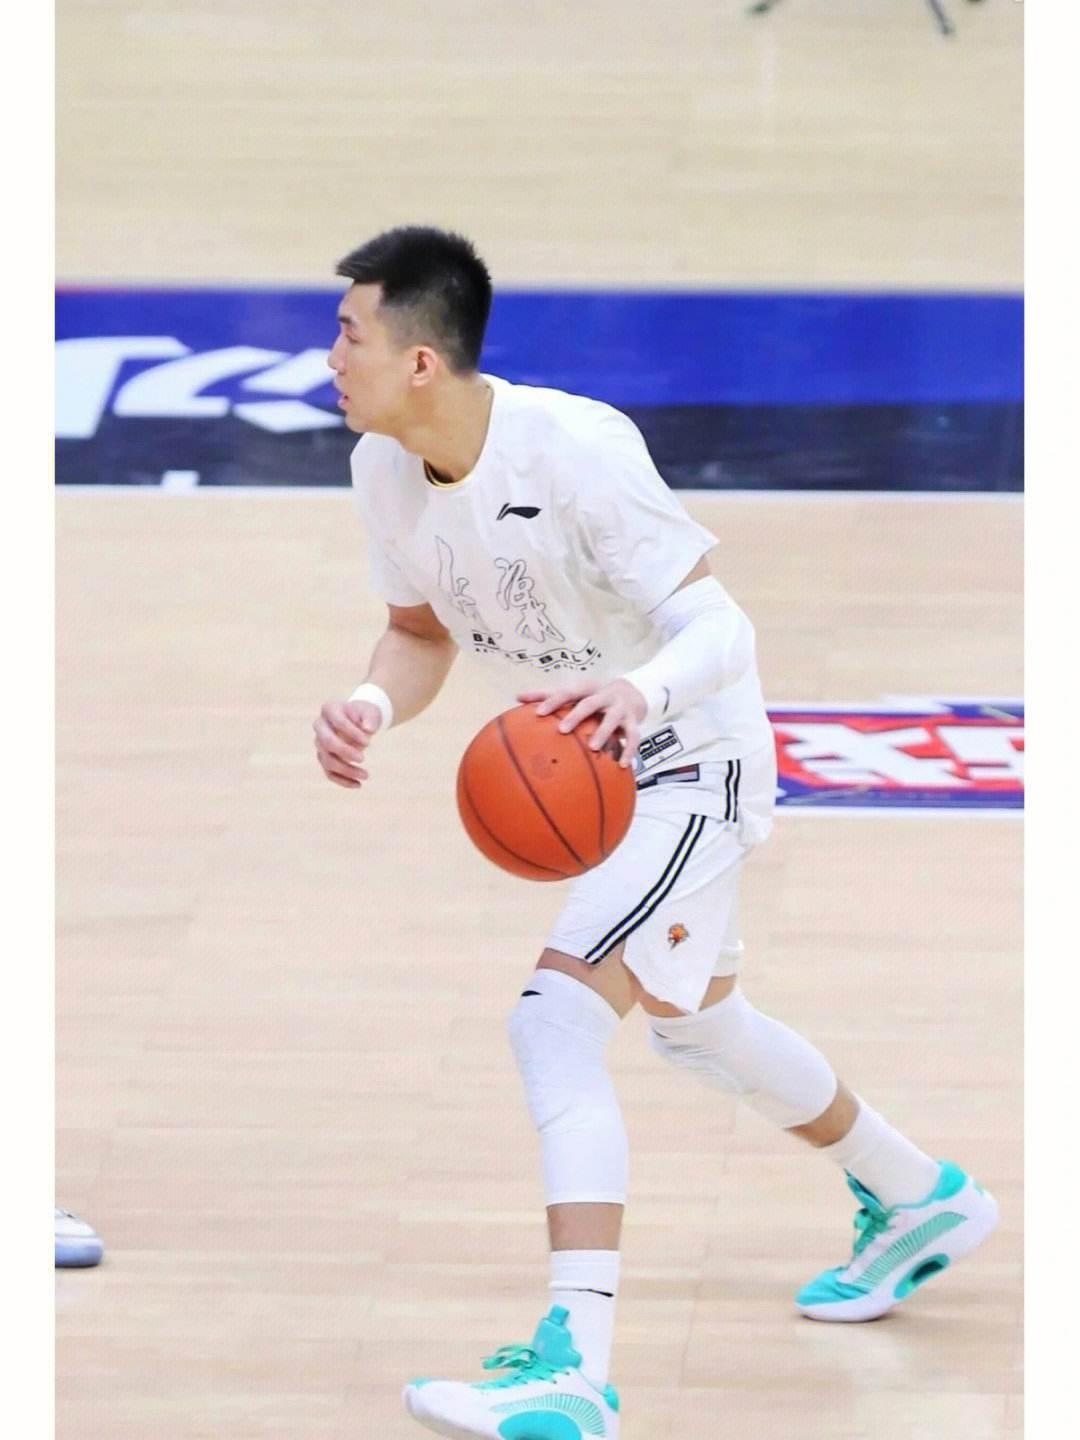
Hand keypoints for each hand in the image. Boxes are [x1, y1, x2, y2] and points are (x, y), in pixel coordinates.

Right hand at [313, 699, 382, 788]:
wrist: (359, 721)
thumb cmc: (364, 715)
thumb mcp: (371, 712)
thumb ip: (371, 718)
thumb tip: (368, 729)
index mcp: (330, 709)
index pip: (338, 722)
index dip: (353, 733)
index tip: (368, 741)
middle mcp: (320, 726)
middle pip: (326, 742)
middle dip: (344, 752)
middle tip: (362, 759)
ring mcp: (320, 743)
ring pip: (327, 761)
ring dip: (346, 770)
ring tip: (366, 775)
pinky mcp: (324, 758)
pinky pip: (329, 773)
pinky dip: (343, 781)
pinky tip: (358, 785)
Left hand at [516, 678, 647, 768]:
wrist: (634, 691)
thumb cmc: (594, 694)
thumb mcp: (575, 692)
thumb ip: (547, 695)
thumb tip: (517, 697)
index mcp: (587, 688)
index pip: (568, 692)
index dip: (554, 701)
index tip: (539, 713)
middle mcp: (605, 695)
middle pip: (590, 703)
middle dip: (577, 716)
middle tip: (563, 730)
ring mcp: (621, 708)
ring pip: (613, 720)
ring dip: (603, 733)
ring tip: (593, 748)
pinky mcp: (634, 721)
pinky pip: (633, 737)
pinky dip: (629, 751)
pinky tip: (622, 765)